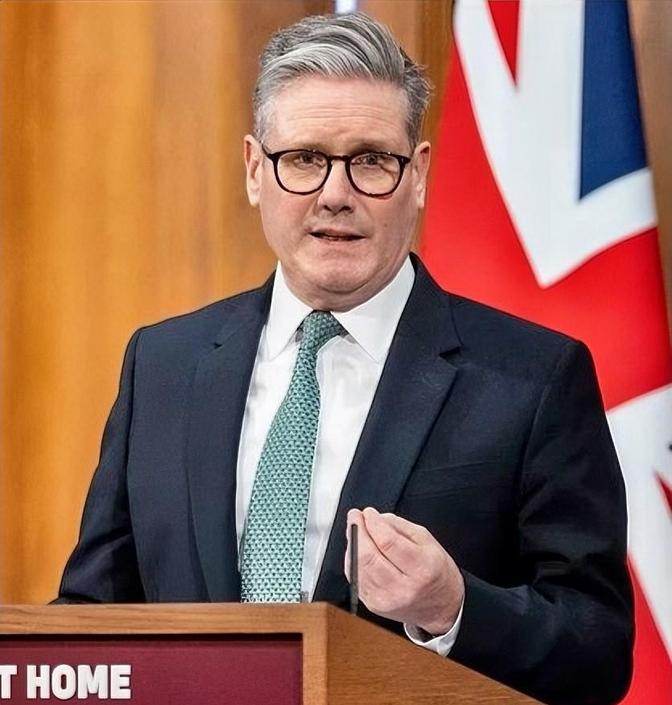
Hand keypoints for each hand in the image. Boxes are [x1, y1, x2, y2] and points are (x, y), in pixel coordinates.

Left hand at [345, 507, 463, 635]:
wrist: (441, 606)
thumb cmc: (435, 570)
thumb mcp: (426, 540)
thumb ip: (399, 525)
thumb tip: (374, 518)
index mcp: (422, 569)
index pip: (388, 542)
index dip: (374, 524)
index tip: (368, 512)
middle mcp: (403, 588)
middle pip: (368, 556)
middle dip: (357, 531)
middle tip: (355, 516)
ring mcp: (386, 599)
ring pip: (357, 566)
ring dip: (353, 544)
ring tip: (356, 531)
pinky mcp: (374, 605)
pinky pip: (355, 577)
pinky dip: (353, 560)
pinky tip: (358, 551)